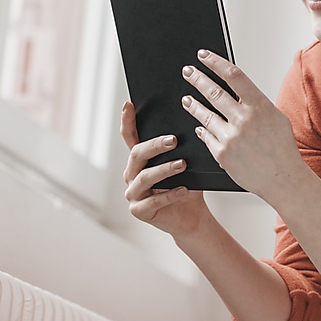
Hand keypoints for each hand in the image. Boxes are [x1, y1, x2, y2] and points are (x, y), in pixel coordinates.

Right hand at [120, 101, 211, 237]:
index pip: (129, 137)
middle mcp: (132, 175)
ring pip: (145, 177)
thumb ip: (182, 150)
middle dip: (155, 145)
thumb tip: (194, 127)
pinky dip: (170, 195)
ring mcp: (133, 193)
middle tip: (174, 140)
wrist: (193, 216)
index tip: (129, 104)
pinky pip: (153, 201)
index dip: (127, 121)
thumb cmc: (189, 186)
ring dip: (164, 170)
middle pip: (137, 154)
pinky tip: (184, 190)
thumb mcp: (187, 164)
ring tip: (182, 165)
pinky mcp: (139, 211)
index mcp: (139, 161)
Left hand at [180, 51, 306, 199]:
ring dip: (193, 104)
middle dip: (197, 78)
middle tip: (188, 71)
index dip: (215, 62)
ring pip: (204, 115)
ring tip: (186, 98)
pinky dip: (202, 130)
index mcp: (260, 106)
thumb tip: (234, 88)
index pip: (233, 76)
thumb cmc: (281, 148)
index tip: (204, 55)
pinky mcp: (221, 154)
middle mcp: (244, 120)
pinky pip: (206, 136)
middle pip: (214, 92)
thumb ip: (255, 103)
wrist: (282, 179)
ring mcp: (231, 137)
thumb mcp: (275, 117)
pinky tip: (198, 126)